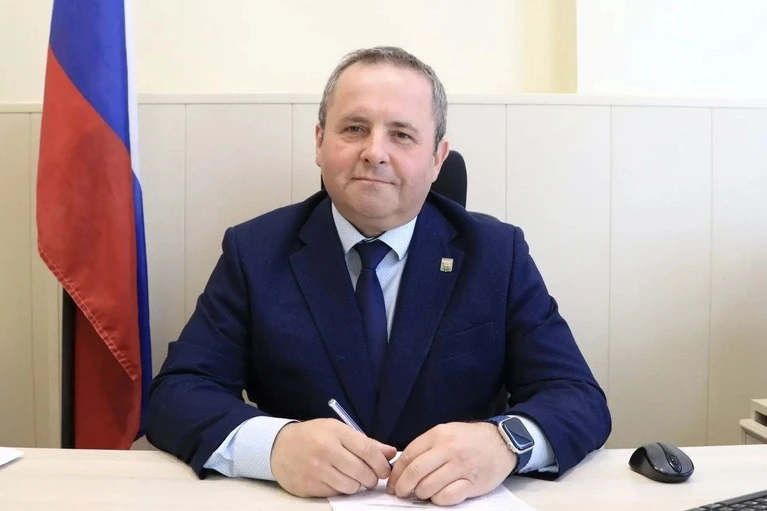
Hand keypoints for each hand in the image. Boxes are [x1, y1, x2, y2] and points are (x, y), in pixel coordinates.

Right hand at [270, 419, 396, 497]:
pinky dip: (341, 489)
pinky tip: (336, 480)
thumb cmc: (313, 436)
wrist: (279, 447)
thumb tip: (390, 453)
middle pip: (362, 471)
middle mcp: (326, 450)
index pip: (367, 449)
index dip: (381, 463)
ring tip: (353, 478)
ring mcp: (317, 469)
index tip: (385, 469)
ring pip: (351, 486)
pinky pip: (336, 493)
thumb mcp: (337, 430)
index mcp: (336, 432)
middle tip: (371, 478)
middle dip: (372, 478)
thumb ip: (365, 442)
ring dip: (357, 485)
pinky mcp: (310, 485)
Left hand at [387, 422, 516, 505]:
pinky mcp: (472, 483)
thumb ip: (426, 447)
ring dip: (420, 494)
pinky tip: (438, 496)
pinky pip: (447, 497)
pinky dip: (438, 500)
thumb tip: (401, 467)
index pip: (408, 456)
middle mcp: (448, 449)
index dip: (396, 473)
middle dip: (403, 487)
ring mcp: (461, 467)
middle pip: (415, 472)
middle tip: (401, 493)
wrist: (500, 443)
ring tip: (421, 493)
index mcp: (438, 435)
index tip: (393, 483)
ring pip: (428, 486)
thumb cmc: (470, 440)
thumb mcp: (446, 433)